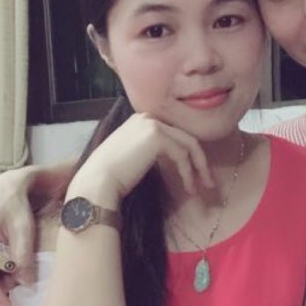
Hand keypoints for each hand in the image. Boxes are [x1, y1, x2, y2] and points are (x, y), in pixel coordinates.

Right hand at [70, 114, 213, 204]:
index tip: (196, 175)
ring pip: (188, 145)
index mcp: (141, 120)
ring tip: (203, 188)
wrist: (97, 182)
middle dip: (200, 161)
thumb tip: (177, 160)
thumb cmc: (112, 177)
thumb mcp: (135, 157)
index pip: (174, 135)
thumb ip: (152, 151)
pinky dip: (189, 172)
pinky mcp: (157, 136)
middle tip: (208, 182)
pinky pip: (182, 155)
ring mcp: (153, 124)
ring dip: (198, 168)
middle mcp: (147, 117)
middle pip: (185, 137)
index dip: (189, 155)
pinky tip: (189, 188)